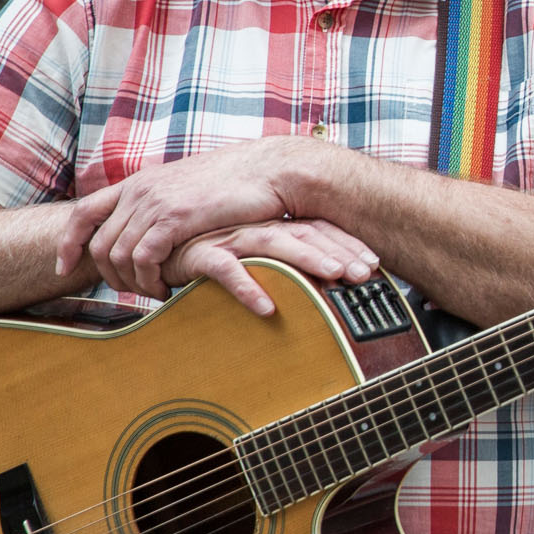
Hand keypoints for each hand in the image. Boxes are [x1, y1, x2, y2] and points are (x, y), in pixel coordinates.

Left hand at [55, 137, 335, 304]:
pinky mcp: (175, 218)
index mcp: (139, 181)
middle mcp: (139, 190)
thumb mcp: (188, 188)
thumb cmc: (239, 184)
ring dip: (132, 283)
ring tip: (156, 295)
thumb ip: (165, 204)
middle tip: (132, 294)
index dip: (69, 243)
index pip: (84, 212)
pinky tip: (168, 290)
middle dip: (108, 276)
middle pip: (99, 243)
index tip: (65, 268)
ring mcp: (155, 203)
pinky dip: (149, 281)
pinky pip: (144, 259)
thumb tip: (156, 226)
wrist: (269, 170)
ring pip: (118, 255)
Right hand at [156, 218, 381, 314]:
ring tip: (334, 276)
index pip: (317, 229)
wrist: (155, 241)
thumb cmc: (209, 251)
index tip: (377, 264)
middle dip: (338, 251)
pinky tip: (268, 308)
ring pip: (274, 244)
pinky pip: (226, 270)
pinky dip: (248, 288)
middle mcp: (254, 226)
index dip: (347, 245)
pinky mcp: (200, 252)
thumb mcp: (252, 255)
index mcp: (270, 224)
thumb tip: (323, 285)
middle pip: (305, 233)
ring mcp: (229, 236)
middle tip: (366, 273)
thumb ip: (282, 264)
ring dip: (307, 259)